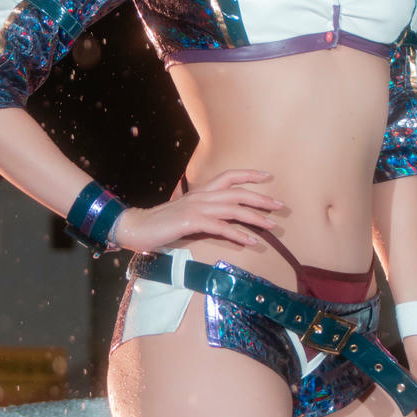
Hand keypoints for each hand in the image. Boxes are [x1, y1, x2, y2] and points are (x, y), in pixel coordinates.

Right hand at [114, 169, 284, 255]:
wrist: (137, 227)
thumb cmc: (162, 224)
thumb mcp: (186, 214)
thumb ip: (204, 213)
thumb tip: (223, 220)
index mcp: (201, 192)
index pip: (229, 177)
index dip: (249, 175)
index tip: (268, 176)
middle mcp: (201, 196)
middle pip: (238, 193)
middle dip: (261, 199)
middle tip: (279, 206)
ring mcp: (197, 208)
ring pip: (233, 209)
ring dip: (255, 218)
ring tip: (272, 226)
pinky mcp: (192, 222)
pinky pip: (221, 227)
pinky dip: (239, 234)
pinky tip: (251, 241)